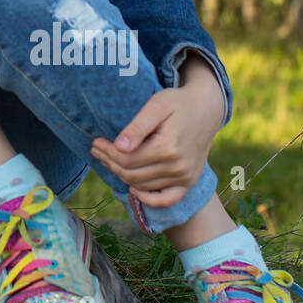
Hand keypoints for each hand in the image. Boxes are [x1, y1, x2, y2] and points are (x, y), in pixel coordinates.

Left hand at [89, 77, 221, 207]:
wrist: (206, 109)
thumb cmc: (178, 103)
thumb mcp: (156, 106)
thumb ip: (137, 127)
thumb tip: (119, 147)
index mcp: (167, 148)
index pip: (127, 159)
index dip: (108, 152)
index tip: (96, 142)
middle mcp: (177, 167)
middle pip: (132, 174)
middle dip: (110, 163)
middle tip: (97, 150)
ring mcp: (185, 178)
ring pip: (143, 186)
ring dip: (122, 176)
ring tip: (108, 161)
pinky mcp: (189, 182)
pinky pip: (167, 200)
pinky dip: (149, 199)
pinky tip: (134, 190)